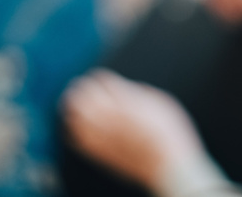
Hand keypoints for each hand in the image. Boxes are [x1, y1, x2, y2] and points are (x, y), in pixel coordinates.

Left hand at [62, 70, 204, 190]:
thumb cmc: (169, 133)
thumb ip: (140, 91)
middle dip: (80, 88)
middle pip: (83, 94)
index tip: (98, 78)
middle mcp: (111, 115)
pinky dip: (72, 130)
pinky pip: (76, 138)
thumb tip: (128, 88)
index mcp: (126, 99)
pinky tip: (74, 126)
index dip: (98, 77)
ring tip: (72, 103)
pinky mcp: (100, 152)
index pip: (101, 80)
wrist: (168, 166)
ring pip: (75, 114)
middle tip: (79, 87)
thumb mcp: (161, 101)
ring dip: (73, 107)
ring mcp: (103, 134)